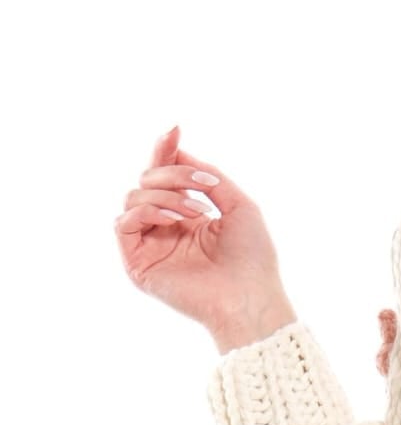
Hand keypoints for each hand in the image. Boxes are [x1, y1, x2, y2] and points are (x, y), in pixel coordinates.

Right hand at [114, 123, 295, 347]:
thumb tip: (178, 152)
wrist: (250, 296)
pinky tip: (175, 219)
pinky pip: (124, 222)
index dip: (165, 151)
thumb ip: (208, 176)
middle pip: (147, 180)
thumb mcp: (238, 204)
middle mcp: (164, 228)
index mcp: (187, 215)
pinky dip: (148, 211)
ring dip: (167, 194)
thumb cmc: (252, 257)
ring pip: (134, 196)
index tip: (174, 129)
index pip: (165, 176)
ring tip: (198, 211)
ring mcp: (149, 245)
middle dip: (174, 173)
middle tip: (206, 184)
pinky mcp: (137, 263)